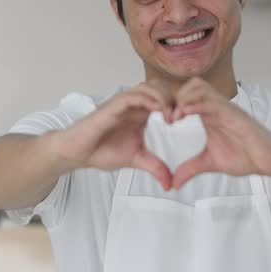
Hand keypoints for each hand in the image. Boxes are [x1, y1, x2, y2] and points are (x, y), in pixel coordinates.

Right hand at [52, 82, 175, 189]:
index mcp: (141, 113)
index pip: (166, 99)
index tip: (192, 120)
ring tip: (174, 116)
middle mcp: (134, 104)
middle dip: (176, 98)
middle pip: (162, 88)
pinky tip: (160, 111)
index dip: (180, 105)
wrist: (78, 153)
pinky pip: (134, 95)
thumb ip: (155, 167)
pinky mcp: (113, 106)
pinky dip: (150, 100)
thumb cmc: (102, 151)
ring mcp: (123, 103)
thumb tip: (171, 184)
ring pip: (149, 87)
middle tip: (186, 116)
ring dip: (165, 98)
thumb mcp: (137, 160)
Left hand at [170, 78, 270, 188]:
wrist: (270, 161)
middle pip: (191, 85)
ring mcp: (226, 108)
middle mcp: (217, 107)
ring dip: (183, 98)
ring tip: (174, 117)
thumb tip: (173, 183)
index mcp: (209, 115)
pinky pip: (212, 101)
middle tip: (166, 117)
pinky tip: (184, 114)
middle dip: (175, 97)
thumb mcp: (210, 163)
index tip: (163, 121)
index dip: (171, 104)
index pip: (187, 96)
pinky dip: (195, 103)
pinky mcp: (235, 114)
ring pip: (200, 87)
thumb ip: (190, 169)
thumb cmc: (246, 157)